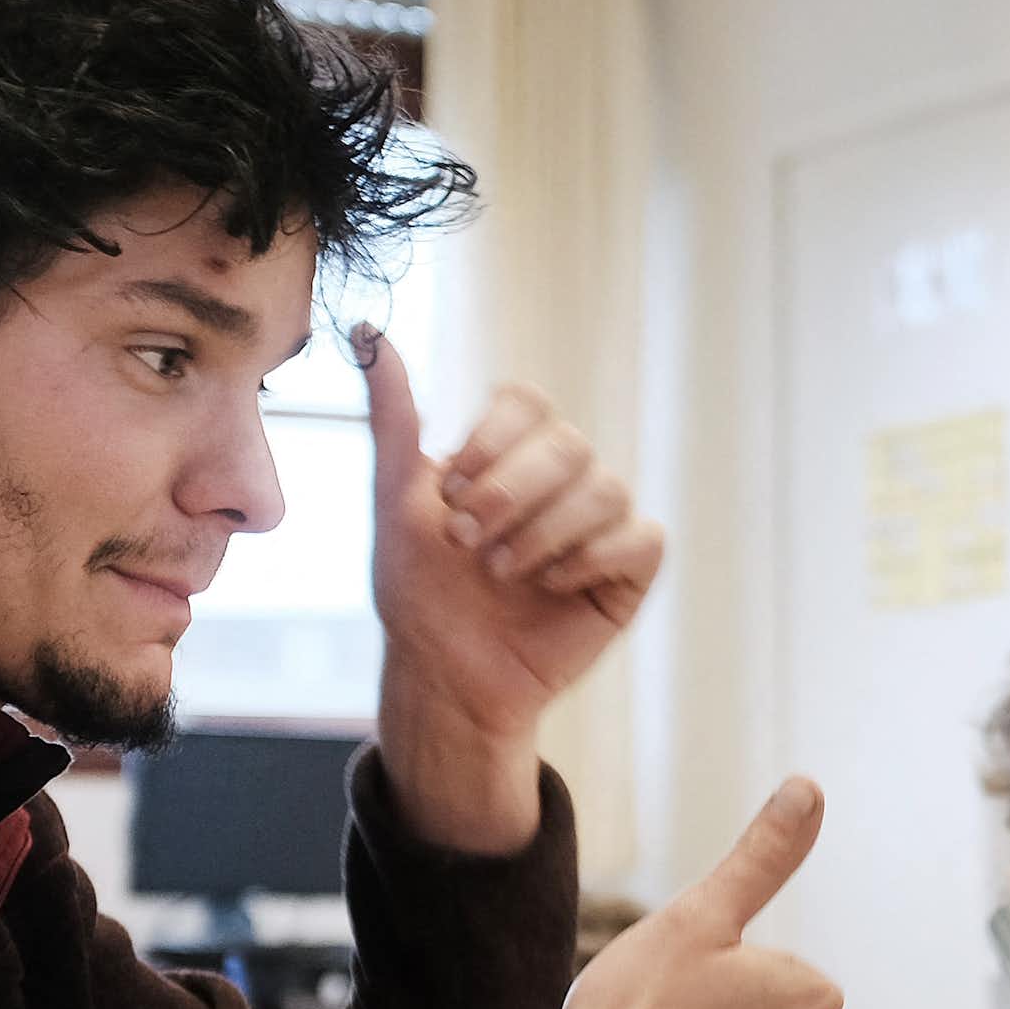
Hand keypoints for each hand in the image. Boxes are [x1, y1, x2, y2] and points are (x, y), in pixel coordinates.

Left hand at [359, 327, 664, 848]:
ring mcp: (600, 524)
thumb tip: (368, 333)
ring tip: (501, 572)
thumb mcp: (395, 500)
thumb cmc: (420, 592)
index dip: (494, 442)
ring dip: (545, 532)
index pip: (528, 404)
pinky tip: (552, 586)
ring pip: (607, 489)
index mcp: (512, 453)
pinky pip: (642, 538)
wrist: (445, 675)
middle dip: (512, 495)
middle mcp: (563, 480)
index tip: (451, 492)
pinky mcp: (629, 573)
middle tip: (467, 541)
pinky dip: (593, 556)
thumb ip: (394, 418)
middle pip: (568, 445)